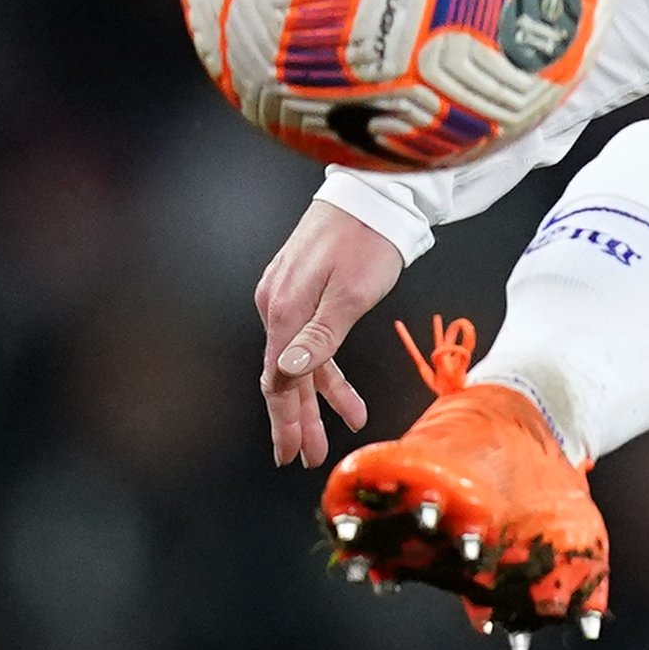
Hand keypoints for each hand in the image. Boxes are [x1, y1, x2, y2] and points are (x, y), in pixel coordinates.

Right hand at [256, 196, 406, 466]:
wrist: (372, 192)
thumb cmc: (368, 240)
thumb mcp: (351, 294)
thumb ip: (320, 337)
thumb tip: (285, 374)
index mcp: (285, 309)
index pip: (280, 379)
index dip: (286, 420)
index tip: (290, 454)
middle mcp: (276, 304)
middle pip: (284, 375)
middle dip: (296, 420)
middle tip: (305, 457)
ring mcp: (286, 296)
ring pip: (297, 361)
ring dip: (314, 400)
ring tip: (331, 435)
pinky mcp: (300, 290)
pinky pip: (307, 341)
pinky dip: (324, 370)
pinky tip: (343, 396)